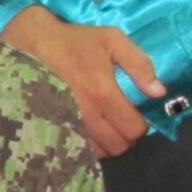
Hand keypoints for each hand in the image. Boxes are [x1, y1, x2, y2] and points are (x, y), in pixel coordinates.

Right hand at [1, 6, 163, 157]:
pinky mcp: (52, 126)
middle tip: (122, 121)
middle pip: (117, 145)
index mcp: (102, 92)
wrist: (32, 43)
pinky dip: (89, 144)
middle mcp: (85, 113)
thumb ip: (140, 64)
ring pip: (98, 151)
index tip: (137, 114)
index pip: (134, 129)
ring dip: (107, 142)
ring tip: (106, 125)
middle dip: (125, 136)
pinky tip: (89, 129)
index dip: (141, 125)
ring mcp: (66, 123)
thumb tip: (159, 92)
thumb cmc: (74, 42)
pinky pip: (77, 148)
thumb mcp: (112, 40)